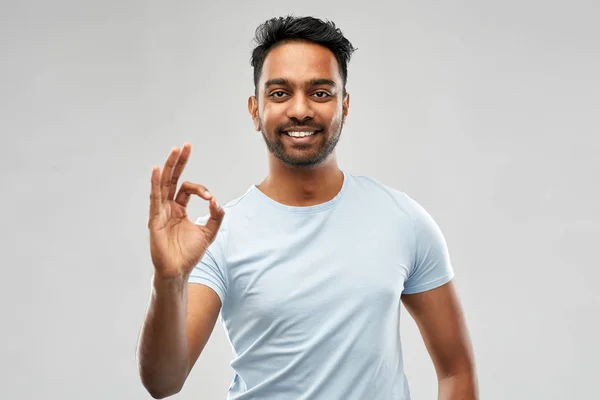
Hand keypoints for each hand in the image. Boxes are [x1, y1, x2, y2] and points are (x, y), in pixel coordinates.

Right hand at [148, 143, 224, 278]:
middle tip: (185, 146)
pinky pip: (155, 198)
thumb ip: (216, 216)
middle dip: (179, 162)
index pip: (188, 189)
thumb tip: (215, 200)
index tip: (210, 198)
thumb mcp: (209, 232)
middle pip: (172, 179)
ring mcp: (160, 212)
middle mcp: (168, 207)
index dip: (200, 189)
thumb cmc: (190, 254)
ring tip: (174, 150)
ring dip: (169, 167)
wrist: (179, 271)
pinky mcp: (154, 219)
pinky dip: (155, 183)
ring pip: (163, 184)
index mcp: (179, 209)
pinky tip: (157, 170)